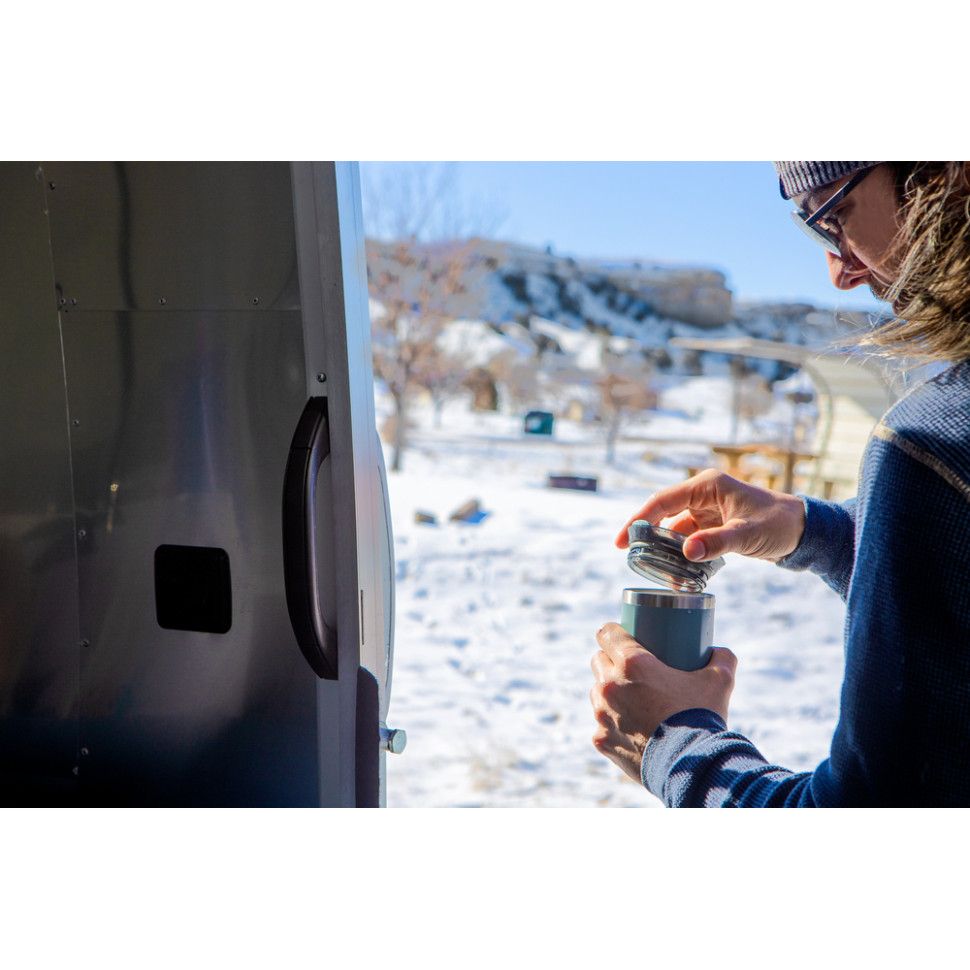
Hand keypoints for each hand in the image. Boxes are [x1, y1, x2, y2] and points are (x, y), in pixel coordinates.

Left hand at [590, 622, 736, 782]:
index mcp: (632, 663)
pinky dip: (612, 725)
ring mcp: (602, 714)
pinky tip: (628, 728)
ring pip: (597, 692)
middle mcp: (610, 685)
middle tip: (632, 670)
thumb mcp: (720, 681)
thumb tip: (720, 652)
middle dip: (610, 661)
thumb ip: (722, 659)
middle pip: (599, 661)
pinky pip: (601, 725)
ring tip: (629, 699)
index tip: (624, 638)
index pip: (607, 634)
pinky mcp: (601, 740)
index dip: (614, 632)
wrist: (693, 767)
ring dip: (609, 692)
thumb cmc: (703, 718)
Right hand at [614, 469, 805, 562]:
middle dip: (645, 532)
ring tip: (651, 565)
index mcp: (708, 486)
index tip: (622, 540)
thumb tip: (686, 551)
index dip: (639, 518)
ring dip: (664, 545)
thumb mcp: (747, 534)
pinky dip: (681, 551)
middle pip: (664, 512)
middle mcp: (704, 493)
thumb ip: (716, 542)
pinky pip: (689, 536)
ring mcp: (708, 509)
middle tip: (627, 553)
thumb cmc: (779, 525)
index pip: (663, 500)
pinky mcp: (714, 523)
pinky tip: (676, 567)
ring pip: (675, 526)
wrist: (804, 531)